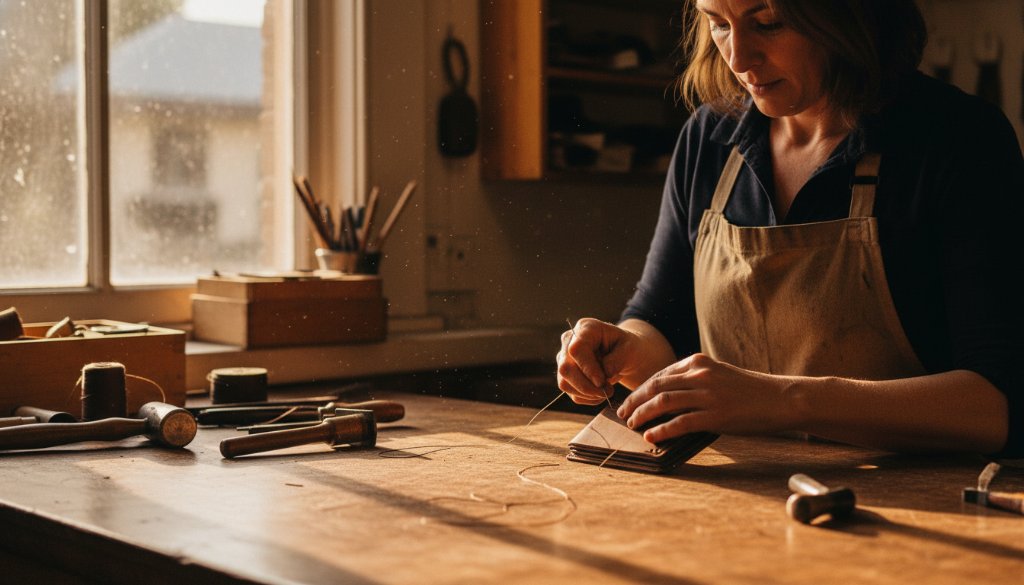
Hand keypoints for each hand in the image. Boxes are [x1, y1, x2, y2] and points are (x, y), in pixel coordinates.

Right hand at [556, 318, 642, 404]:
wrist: (623, 354)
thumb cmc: (626, 347)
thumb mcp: (629, 349)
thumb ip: (617, 360)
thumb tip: (605, 374)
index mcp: (586, 328)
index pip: (576, 349)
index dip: (587, 368)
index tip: (602, 382)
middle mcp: (569, 341)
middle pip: (566, 368)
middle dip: (587, 386)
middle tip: (608, 392)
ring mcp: (564, 358)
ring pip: (565, 383)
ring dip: (588, 394)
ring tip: (607, 391)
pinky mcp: (565, 375)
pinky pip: (571, 392)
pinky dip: (587, 398)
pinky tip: (601, 393)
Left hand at [616, 353, 798, 442]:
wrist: (780, 399)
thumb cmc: (749, 391)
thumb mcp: (718, 375)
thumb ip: (693, 381)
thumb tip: (667, 397)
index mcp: (698, 362)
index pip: (659, 375)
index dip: (640, 389)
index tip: (630, 400)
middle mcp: (699, 375)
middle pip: (656, 386)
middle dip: (635, 401)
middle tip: (623, 414)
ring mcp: (707, 394)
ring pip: (663, 402)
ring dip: (643, 414)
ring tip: (632, 425)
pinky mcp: (716, 415)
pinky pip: (680, 423)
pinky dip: (662, 430)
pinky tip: (651, 437)